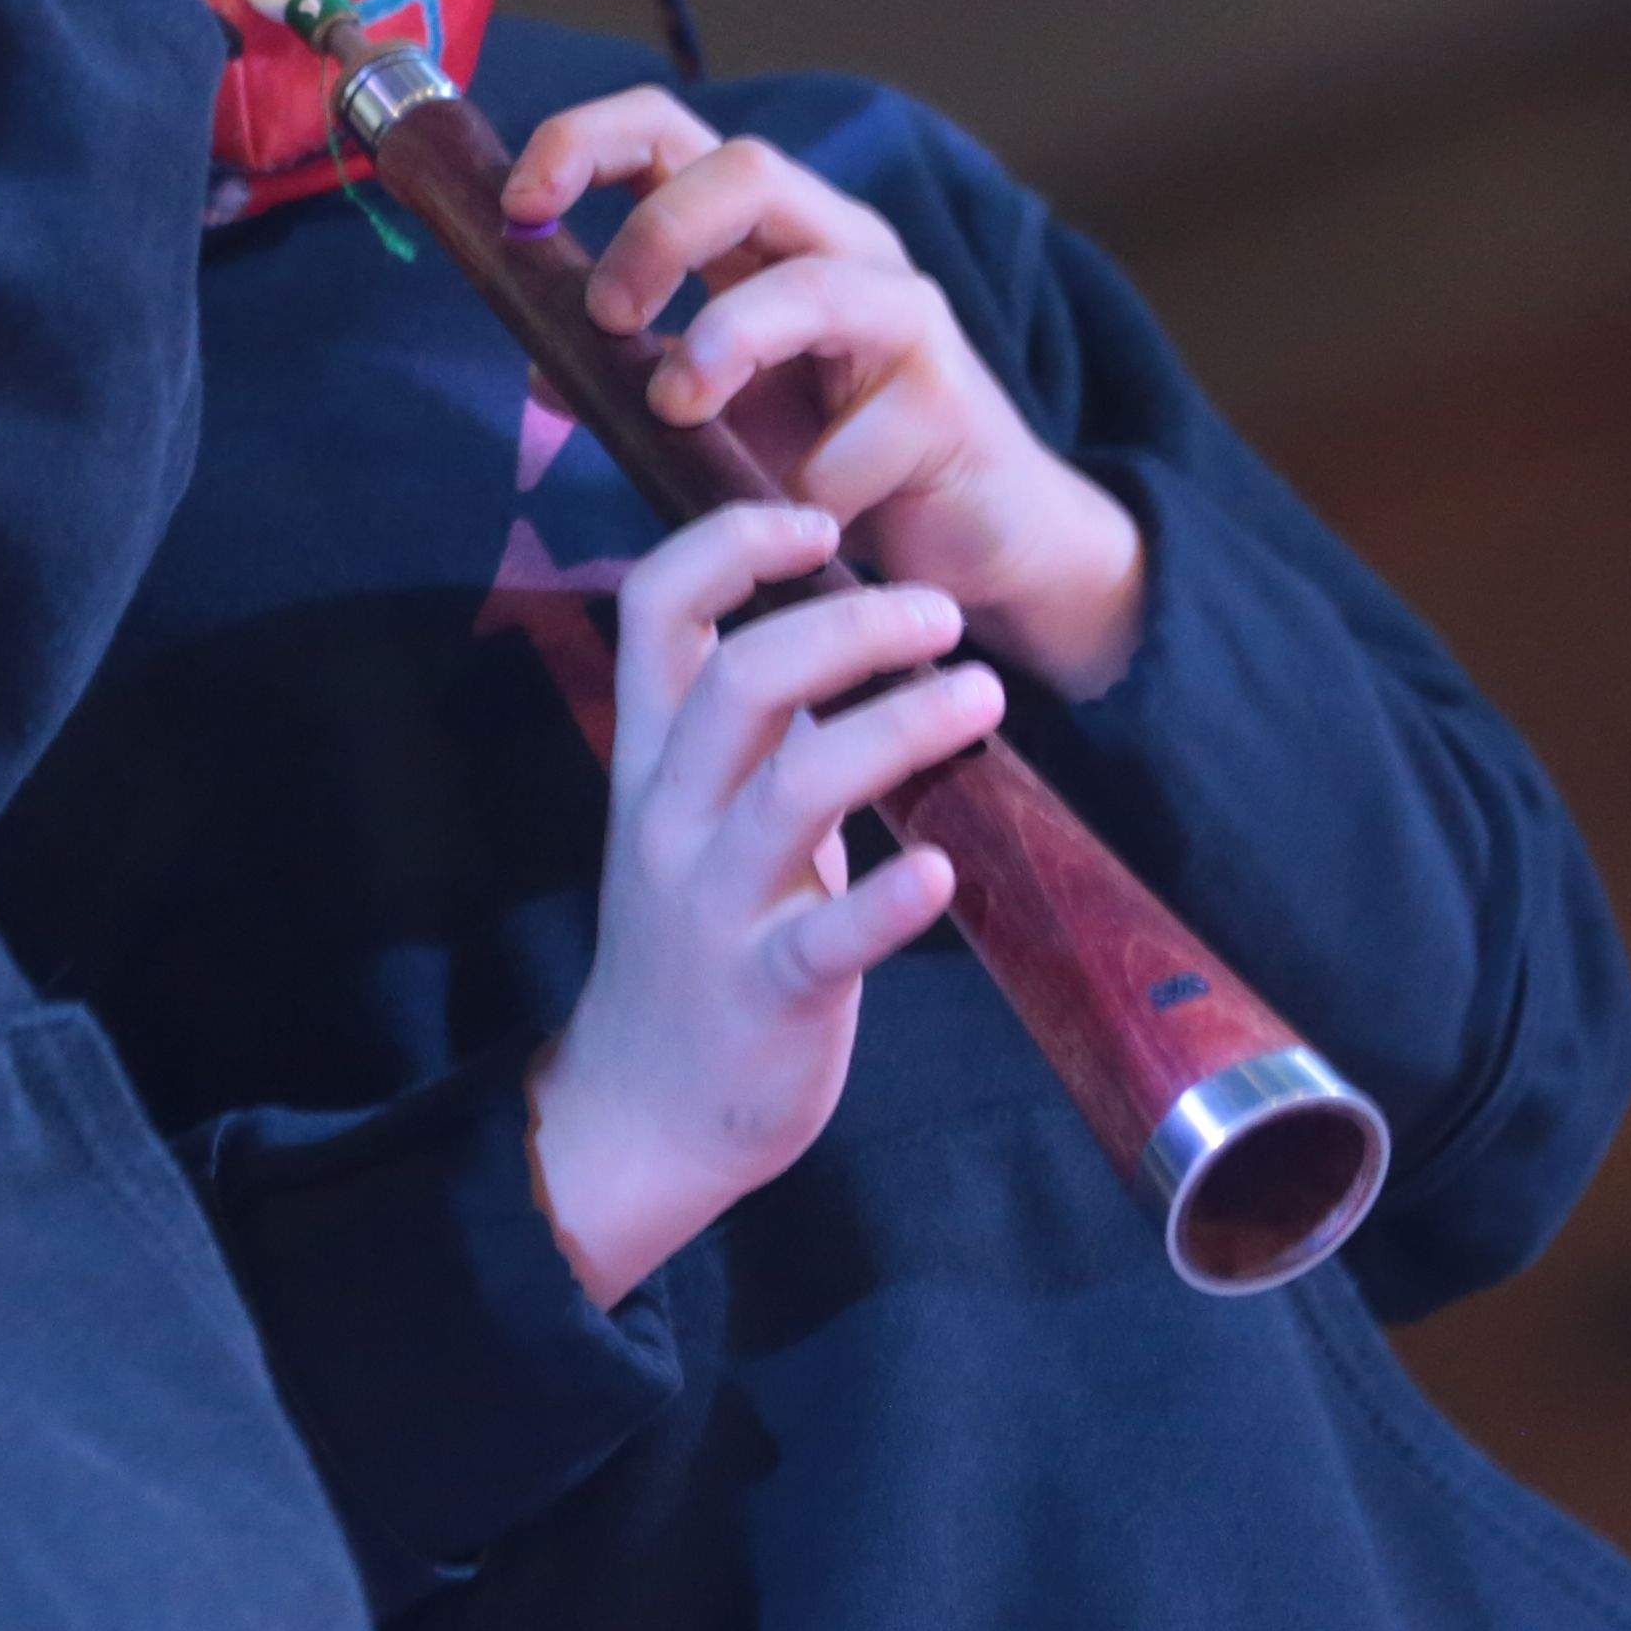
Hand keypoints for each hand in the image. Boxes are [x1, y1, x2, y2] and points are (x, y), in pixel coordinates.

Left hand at [508, 91, 1150, 699]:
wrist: (973, 541)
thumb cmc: (834, 456)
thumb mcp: (715, 412)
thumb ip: (632, 377)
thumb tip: (539, 368)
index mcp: (766, 229)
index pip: (669, 132)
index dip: (584, 143)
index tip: (518, 205)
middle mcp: (840, 245)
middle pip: (748, 169)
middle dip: (656, 235)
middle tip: (607, 318)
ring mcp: (903, 314)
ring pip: (814, 283)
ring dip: (726, 340)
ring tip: (676, 408)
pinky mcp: (949, 401)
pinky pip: (862, 431)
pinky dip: (804, 480)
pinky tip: (788, 517)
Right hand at [520, 509, 987, 1304]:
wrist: (646, 1107)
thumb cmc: (691, 940)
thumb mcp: (688, 814)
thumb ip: (740, 727)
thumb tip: (834, 618)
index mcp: (649, 759)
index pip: (656, 609)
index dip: (732, 545)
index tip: (818, 522)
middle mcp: (670, 817)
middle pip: (741, 681)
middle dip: (850, 625)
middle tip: (943, 615)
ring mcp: (713, 906)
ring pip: (795, 788)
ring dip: (899, 728)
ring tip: (984, 696)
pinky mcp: (766, 991)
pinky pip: (826, 938)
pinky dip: (888, 902)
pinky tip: (942, 872)